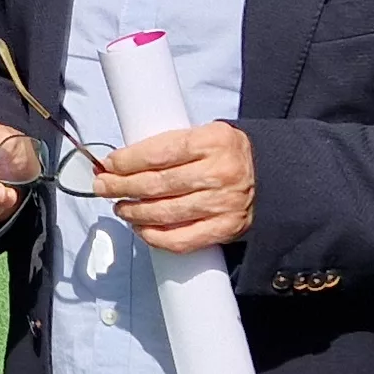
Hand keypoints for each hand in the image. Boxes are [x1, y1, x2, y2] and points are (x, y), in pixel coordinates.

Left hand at [94, 120, 254, 251]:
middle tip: (103, 187)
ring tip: (120, 207)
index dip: (127, 161)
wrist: (270, 175)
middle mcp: (219, 173)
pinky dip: (156, 237)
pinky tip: (142, 229)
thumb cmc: (227, 154)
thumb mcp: (205, 134)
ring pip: (166, 212)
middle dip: (122, 186)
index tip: (109, 165)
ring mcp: (223, 203)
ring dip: (135, 212)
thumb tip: (123, 161)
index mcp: (212, 141)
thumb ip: (170, 145)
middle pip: (157, 184)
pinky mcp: (225, 228)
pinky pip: (183, 239)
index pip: (159, 153)